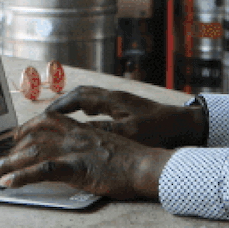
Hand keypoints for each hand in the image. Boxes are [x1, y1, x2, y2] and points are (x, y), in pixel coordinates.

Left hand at [0, 112, 172, 199]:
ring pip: (34, 151)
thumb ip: (93, 149)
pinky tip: (7, 183)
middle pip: (37, 134)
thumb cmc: (135, 162)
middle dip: (12, 146)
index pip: (50, 122)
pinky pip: (44, 170)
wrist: (148, 165)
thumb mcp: (111, 149)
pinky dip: (22, 177)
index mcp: (85, 130)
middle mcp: (77, 136)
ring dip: (8, 162)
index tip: (15, 137)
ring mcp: (76, 150)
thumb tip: (83, 158)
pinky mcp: (77, 167)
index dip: (29, 128)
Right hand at [42, 86, 206, 148]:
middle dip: (62, 104)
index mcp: (113, 100)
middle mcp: (115, 97)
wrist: (184, 124)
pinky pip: (99, 107)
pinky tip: (84, 127)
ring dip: (73, 108)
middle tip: (45, 117)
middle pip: (82, 95)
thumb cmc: (159, 129)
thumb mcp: (130, 133)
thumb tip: (78, 133)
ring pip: (91, 100)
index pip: (79, 97)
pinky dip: (86, 113)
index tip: (43, 115)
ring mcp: (122, 102)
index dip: (60, 105)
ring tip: (58, 121)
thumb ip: (104, 133)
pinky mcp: (128, 110)